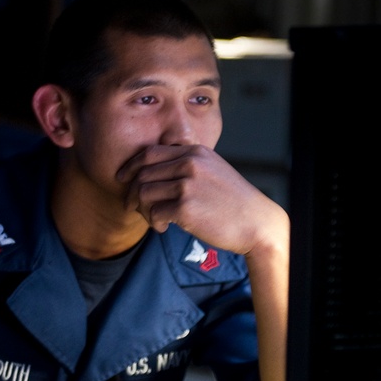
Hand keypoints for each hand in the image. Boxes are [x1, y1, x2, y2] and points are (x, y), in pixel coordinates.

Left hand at [119, 143, 289, 380]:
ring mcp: (187, 185)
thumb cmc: (233, 202)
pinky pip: (154, 213)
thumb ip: (188, 166)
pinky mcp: (185, 208)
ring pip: (143, 193)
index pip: (149, 153)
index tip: (123, 179)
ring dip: (142, 210)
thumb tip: (153, 174)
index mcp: (194, 152)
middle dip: (132, 193)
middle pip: (142, 174)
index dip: (130, 166)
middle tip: (132, 207)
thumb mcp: (213, 171)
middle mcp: (189, 164)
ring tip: (154, 221)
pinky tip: (164, 229)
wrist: (257, 223)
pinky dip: (154, 224)